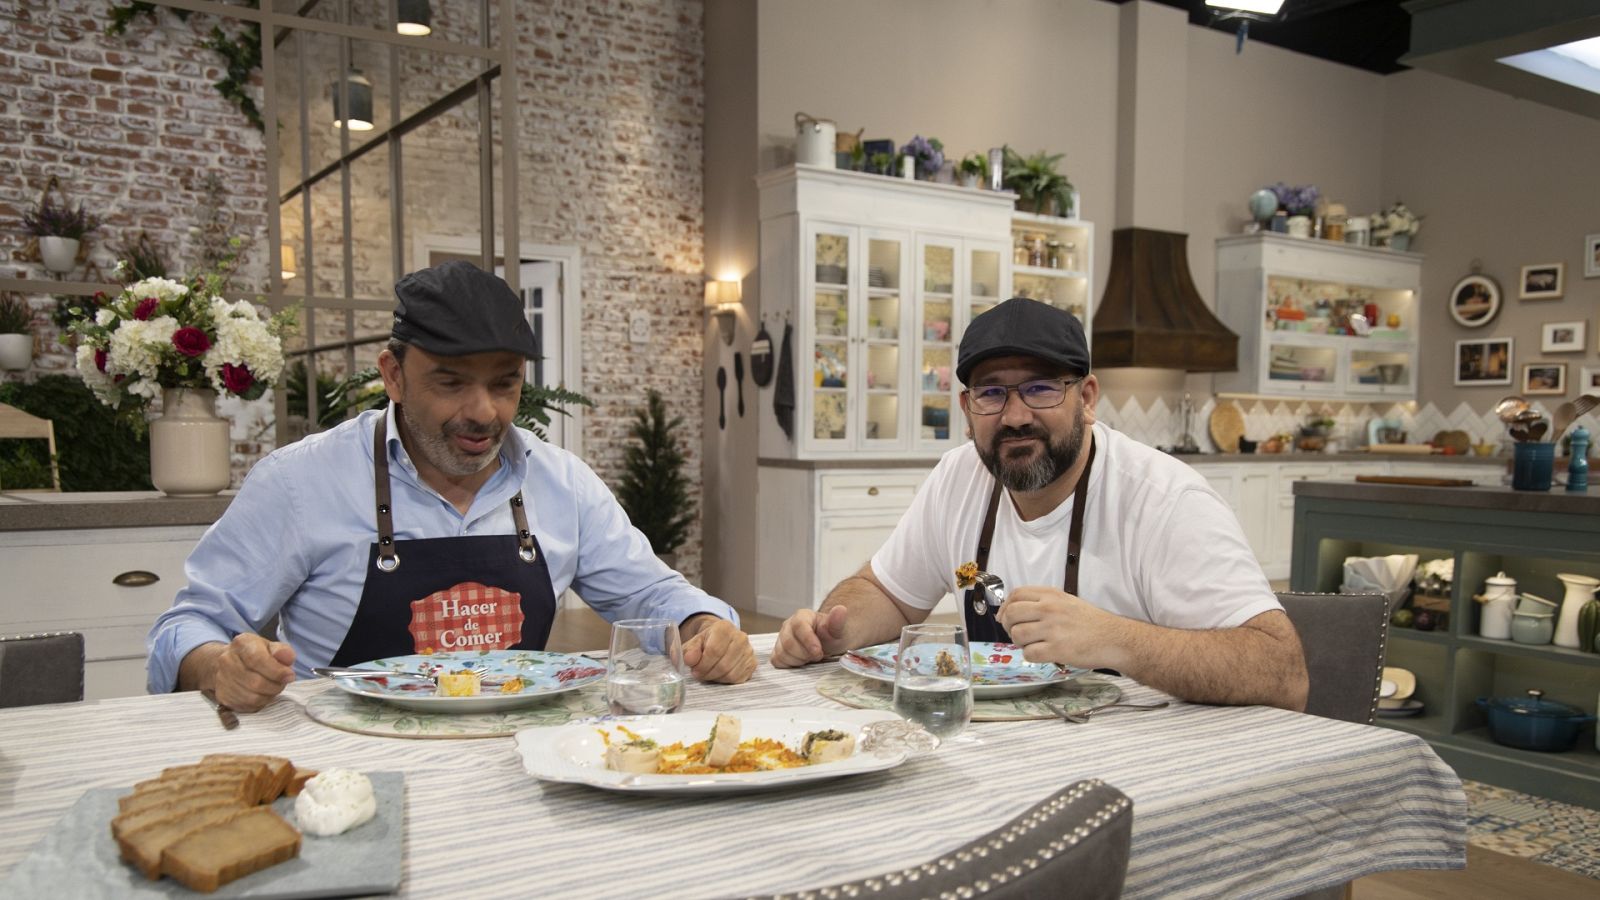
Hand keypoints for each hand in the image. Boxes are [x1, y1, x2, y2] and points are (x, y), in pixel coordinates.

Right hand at [204, 634, 296, 711]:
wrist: (230, 663)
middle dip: (275, 686)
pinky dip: (259, 703)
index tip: (290, 676)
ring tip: (273, 687)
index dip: (277, 671)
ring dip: (268, 696)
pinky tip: (263, 694)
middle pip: (256, 682)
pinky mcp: (223, 696)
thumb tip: (289, 658)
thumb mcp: (271, 646)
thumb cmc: (255, 654)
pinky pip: (246, 706)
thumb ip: (282, 651)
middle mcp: (227, 661)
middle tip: (282, 682)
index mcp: (241, 644)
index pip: (258, 660)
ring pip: (251, 698)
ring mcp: (222, 680)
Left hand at [681, 617, 756, 683]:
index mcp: (724, 628)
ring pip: (731, 674)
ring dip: (716, 678)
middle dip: (708, 673)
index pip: (714, 651)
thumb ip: (689, 651)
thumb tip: (690, 660)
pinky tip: (720, 674)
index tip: (694, 670)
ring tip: (709, 673)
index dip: (702, 665)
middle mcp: (740, 637)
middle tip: (700, 674)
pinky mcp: (753, 663)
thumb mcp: (693, 643)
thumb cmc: (706, 642)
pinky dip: (726, 680)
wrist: (720, 640)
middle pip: (723, 665)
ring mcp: (749, 651)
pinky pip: (739, 678)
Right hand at [771, 606, 848, 667]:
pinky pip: (778, 660)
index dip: (808, 640)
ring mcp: (781, 638)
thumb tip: (840, 610)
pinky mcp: (778, 651)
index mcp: (802, 616)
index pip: (799, 626)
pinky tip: (801, 661)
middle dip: (805, 653)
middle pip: (789, 643)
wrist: (828, 643)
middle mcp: (788, 626)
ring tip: (810, 656)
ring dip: (799, 660)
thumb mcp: (838, 630)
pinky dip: (790, 664)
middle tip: (818, 655)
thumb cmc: (831, 635)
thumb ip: (837, 621)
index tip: (818, 652)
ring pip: (782, 653)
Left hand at [995, 586, 1122, 669]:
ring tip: (1032, 644)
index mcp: (1051, 595)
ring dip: (1020, 642)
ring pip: (1017, 634)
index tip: (1005, 618)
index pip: (1016, 594)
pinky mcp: (1057, 649)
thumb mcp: (1066, 602)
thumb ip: (1042, 603)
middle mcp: (1049, 609)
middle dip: (1008, 626)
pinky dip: (1031, 656)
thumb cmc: (1091, 622)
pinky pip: (1029, 653)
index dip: (1005, 607)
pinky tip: (1042, 654)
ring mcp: (1053, 629)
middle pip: (1012, 614)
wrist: (1114, 639)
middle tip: (1018, 634)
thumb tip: (1012, 611)